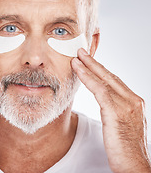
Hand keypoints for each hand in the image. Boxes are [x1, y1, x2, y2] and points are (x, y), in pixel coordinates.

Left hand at [71, 48, 150, 172]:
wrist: (135, 167)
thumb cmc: (126, 148)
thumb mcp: (122, 124)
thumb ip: (115, 109)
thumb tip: (105, 101)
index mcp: (134, 102)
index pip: (115, 81)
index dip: (100, 69)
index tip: (89, 61)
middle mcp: (132, 100)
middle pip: (109, 76)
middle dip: (93, 63)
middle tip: (81, 51)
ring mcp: (126, 104)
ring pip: (104, 79)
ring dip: (88, 66)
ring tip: (76, 57)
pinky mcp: (117, 111)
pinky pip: (99, 89)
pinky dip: (87, 77)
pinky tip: (78, 70)